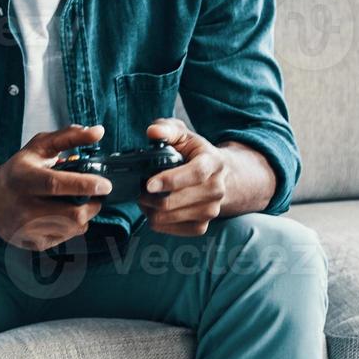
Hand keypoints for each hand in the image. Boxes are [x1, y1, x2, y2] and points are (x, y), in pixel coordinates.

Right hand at [0, 123, 112, 251]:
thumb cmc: (18, 170)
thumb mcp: (39, 147)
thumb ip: (69, 136)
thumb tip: (99, 131)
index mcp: (23, 178)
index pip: (55, 184)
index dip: (85, 185)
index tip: (105, 184)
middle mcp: (23, 206)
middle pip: (72, 214)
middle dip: (93, 204)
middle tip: (96, 194)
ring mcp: (27, 229)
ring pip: (74, 228)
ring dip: (84, 214)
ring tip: (77, 202)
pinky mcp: (32, 244)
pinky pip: (66, 238)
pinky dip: (72, 226)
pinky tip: (62, 214)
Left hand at [138, 118, 227, 236]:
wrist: (220, 176)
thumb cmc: (196, 153)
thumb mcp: (183, 135)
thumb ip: (167, 129)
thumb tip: (153, 132)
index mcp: (213, 163)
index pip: (195, 174)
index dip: (170, 180)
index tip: (149, 184)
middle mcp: (216, 189)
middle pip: (177, 200)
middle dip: (150, 197)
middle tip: (138, 190)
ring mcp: (211, 210)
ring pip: (170, 217)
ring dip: (150, 209)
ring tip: (145, 198)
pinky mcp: (203, 226)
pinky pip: (172, 230)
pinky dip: (157, 221)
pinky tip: (154, 209)